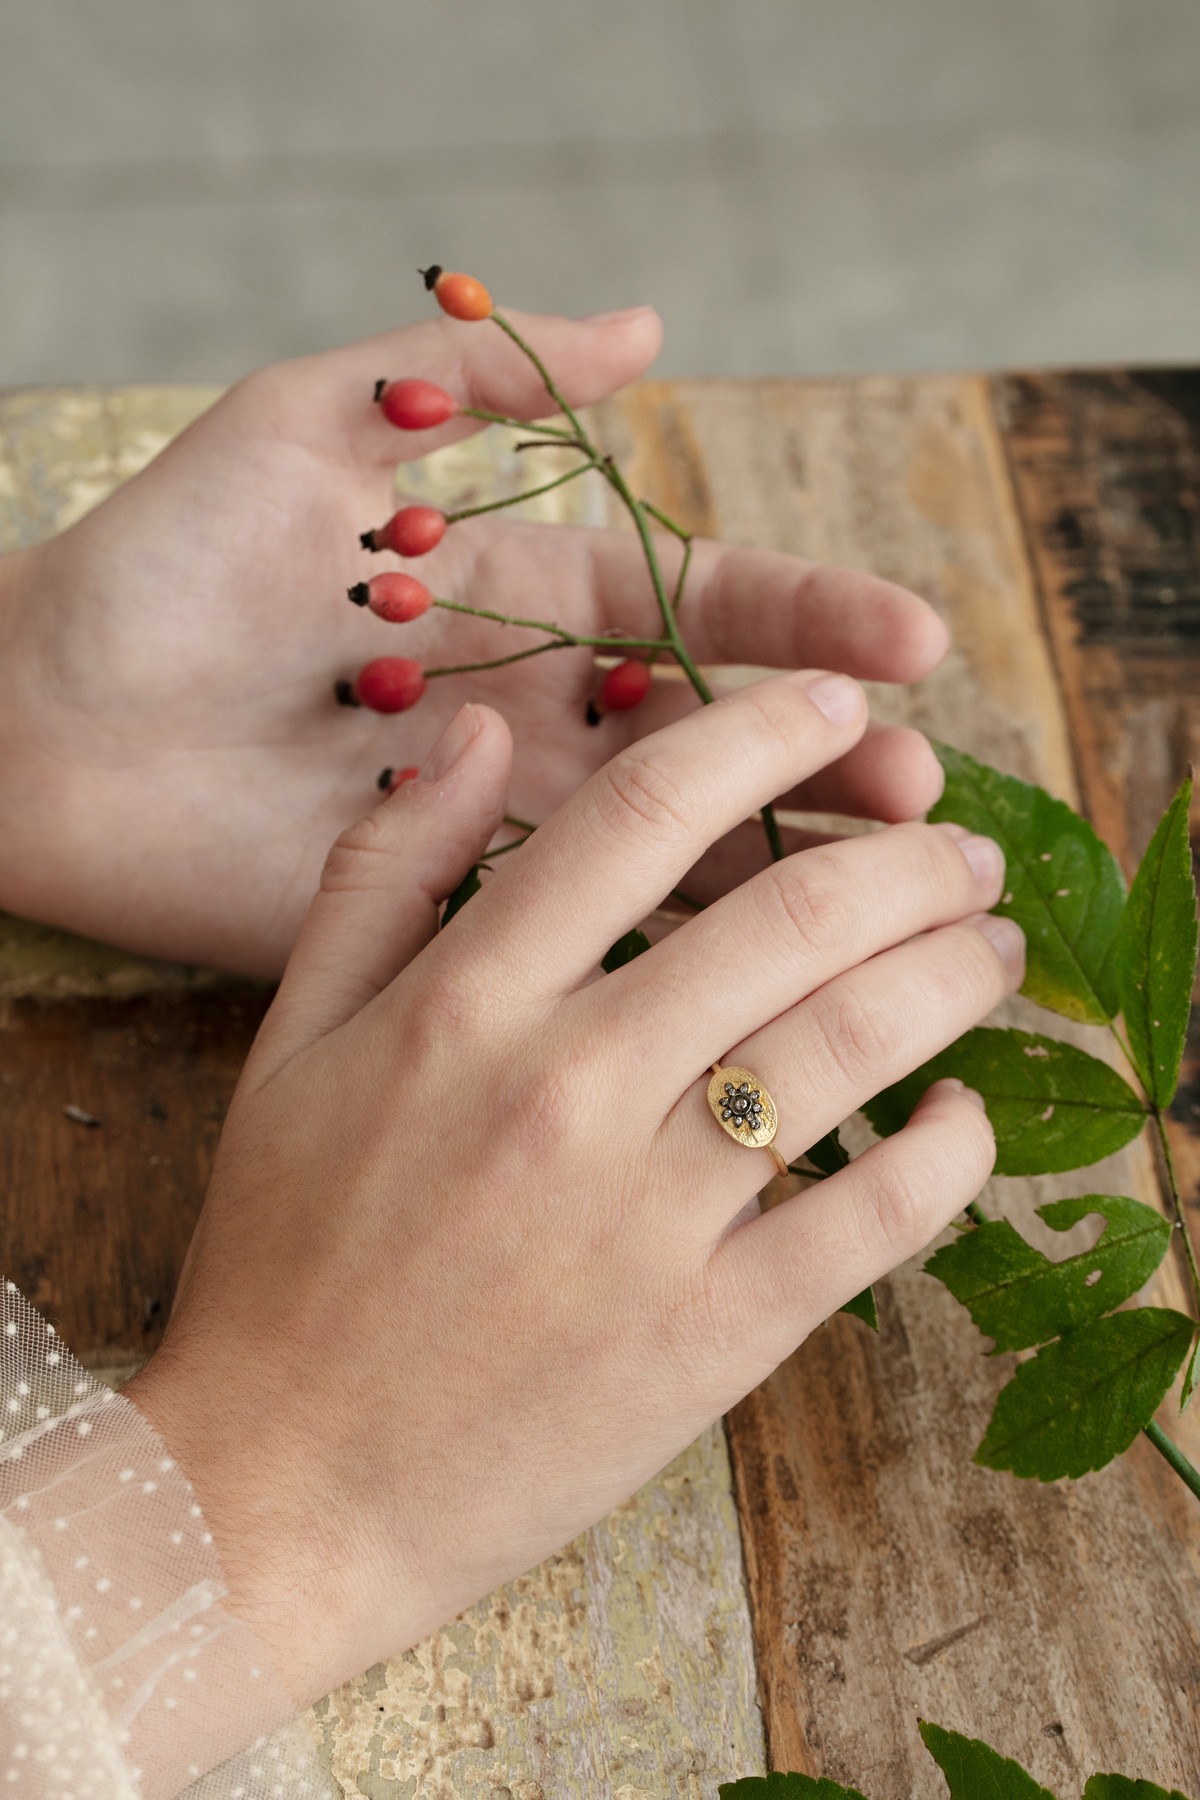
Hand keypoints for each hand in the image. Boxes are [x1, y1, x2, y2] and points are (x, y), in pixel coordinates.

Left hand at [0, 308, 946, 975]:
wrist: (37, 725)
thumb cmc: (162, 563)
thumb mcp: (310, 425)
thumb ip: (468, 379)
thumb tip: (650, 325)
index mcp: (521, 597)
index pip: (698, 610)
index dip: (808, 622)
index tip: (912, 642)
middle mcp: (531, 713)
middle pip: (715, 739)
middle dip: (827, 757)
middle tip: (919, 785)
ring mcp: (500, 826)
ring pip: (672, 845)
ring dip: (784, 858)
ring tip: (887, 870)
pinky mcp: (451, 917)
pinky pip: (583, 931)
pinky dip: (677, 946)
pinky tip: (764, 962)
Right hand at [126, 669, 1022, 1707]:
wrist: (280, 1488)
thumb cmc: (279, 1260)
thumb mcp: (288, 1042)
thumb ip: (380, 871)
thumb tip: (477, 730)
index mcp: (463, 1004)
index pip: (643, 811)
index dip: (761, 732)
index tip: (838, 701)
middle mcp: (567, 1087)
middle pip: (789, 918)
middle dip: (906, 857)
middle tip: (956, 843)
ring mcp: (648, 1217)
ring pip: (851, 1045)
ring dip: (953, 972)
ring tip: (993, 944)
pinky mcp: (711, 1336)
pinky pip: (873, 1218)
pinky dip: (951, 1153)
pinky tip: (969, 1116)